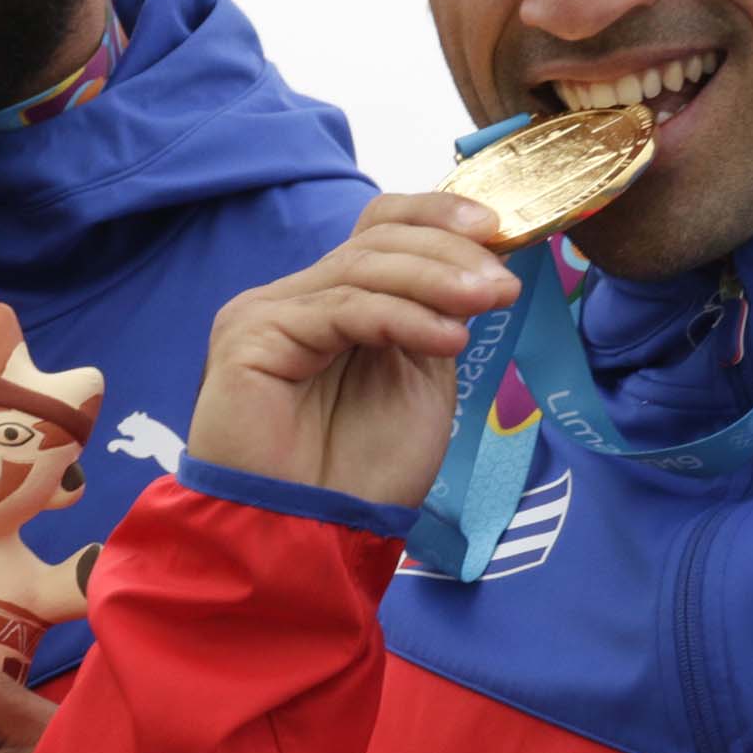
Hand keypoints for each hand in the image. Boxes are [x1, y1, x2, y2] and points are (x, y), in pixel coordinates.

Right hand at [186, 193, 520, 508]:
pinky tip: (448, 337)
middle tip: (502, 284)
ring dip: (438, 279)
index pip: (381, 228)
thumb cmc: (361, 475)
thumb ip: (434, 319)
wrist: (309, 537)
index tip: (499, 228)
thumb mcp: (420, 382)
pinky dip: (404, 317)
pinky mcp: (250, 333)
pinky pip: (341, 308)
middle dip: (450, 254)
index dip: (437, 215)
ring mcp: (268, 312)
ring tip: (489, 301)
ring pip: (363, 266)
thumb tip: (478, 265)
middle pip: (376, 240)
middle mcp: (296, 297)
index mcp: (335, 302)